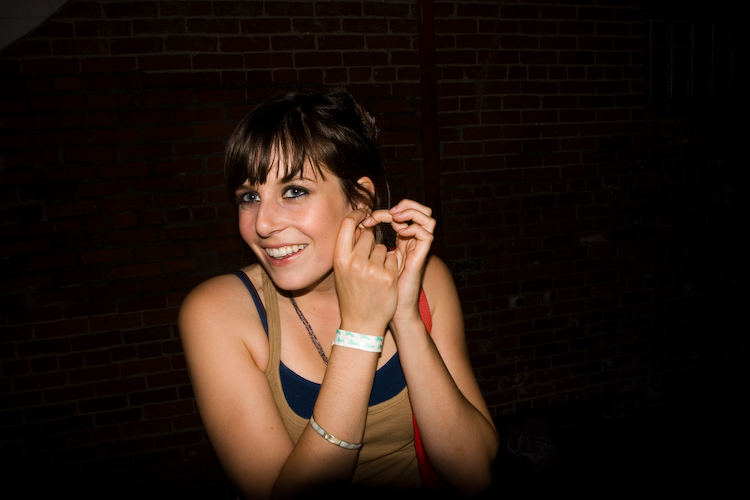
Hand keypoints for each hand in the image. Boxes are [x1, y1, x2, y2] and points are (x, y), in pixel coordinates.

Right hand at [333, 209, 399, 335]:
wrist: (361, 323)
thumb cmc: (351, 295)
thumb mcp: (342, 270)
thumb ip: (349, 248)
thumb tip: (361, 225)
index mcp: (339, 258)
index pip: (348, 224)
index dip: (357, 215)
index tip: (364, 214)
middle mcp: (354, 261)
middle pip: (368, 236)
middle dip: (371, 244)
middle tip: (368, 263)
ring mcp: (372, 269)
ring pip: (383, 247)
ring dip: (382, 257)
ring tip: (375, 275)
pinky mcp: (388, 276)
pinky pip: (394, 258)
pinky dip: (392, 266)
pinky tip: (384, 281)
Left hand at [363, 200, 434, 321]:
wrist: (383, 311)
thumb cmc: (373, 289)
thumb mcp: (367, 261)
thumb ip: (366, 244)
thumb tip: (358, 224)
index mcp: (401, 240)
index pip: (402, 213)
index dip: (385, 210)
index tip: (366, 217)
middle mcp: (412, 242)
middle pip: (418, 210)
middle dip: (401, 206)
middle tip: (382, 213)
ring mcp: (418, 249)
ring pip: (427, 217)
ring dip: (410, 212)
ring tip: (393, 216)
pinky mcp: (421, 257)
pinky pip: (426, 234)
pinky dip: (413, 228)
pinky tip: (400, 232)